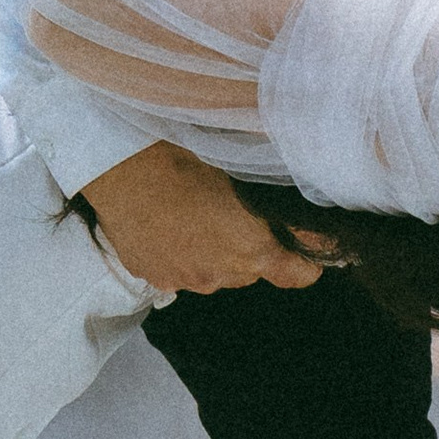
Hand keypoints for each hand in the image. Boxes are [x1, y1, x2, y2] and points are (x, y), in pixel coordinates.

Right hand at [82, 142, 321, 295]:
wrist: (126, 165)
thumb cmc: (190, 158)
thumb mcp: (246, 177)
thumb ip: (280, 211)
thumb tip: (313, 230)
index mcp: (253, 251)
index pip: (297, 276)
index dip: (305, 264)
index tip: (304, 251)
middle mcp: (221, 275)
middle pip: (250, 272)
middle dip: (249, 251)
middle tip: (234, 216)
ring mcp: (184, 281)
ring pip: (212, 273)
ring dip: (212, 254)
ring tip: (194, 217)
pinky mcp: (153, 276)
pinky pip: (178, 271)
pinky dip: (179, 254)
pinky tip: (168, 225)